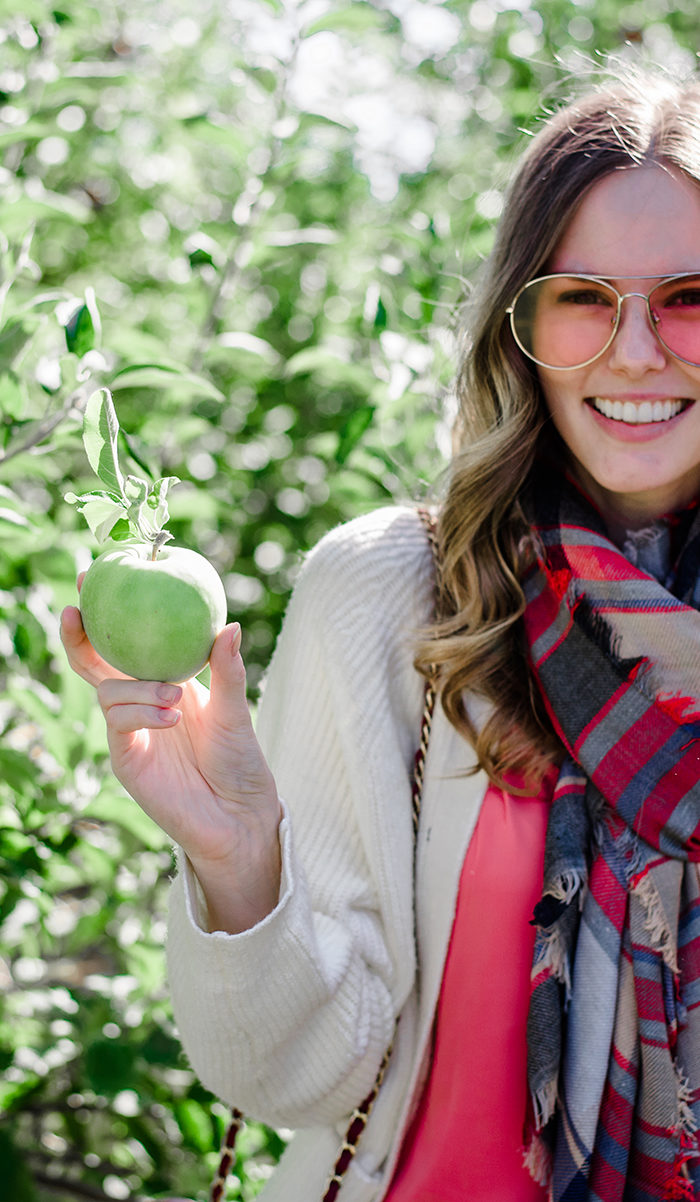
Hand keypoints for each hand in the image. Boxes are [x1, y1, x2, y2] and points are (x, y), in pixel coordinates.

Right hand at [60, 585, 281, 931]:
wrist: (239, 817)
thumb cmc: (240, 762)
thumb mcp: (235, 710)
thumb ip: (227, 670)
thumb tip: (230, 624)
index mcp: (165, 681)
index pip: (129, 642)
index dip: (108, 612)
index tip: (95, 575)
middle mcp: (141, 702)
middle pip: (96, 662)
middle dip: (81, 632)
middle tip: (76, 604)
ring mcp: (130, 730)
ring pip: (109, 691)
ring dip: (139, 686)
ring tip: (175, 696)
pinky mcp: (127, 758)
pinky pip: (119, 723)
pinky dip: (142, 712)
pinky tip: (170, 715)